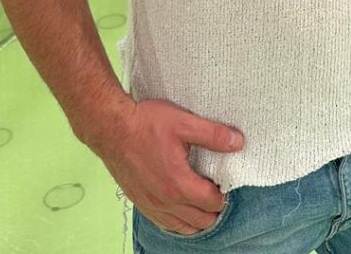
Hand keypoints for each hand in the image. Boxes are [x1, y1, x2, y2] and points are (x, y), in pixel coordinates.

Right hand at [87, 97, 244, 235]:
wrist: (112, 129)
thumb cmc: (147, 124)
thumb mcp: (185, 123)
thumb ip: (214, 135)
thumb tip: (238, 142)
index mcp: (179, 184)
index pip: (212, 202)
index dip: (225, 192)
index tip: (227, 178)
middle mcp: (165, 202)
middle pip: (201, 221)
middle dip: (215, 209)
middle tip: (219, 188)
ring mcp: (151, 205)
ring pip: (183, 227)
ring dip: (198, 218)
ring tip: (204, 198)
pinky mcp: (140, 203)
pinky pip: (165, 224)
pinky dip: (179, 221)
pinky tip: (183, 207)